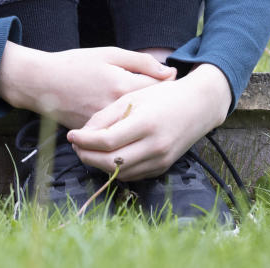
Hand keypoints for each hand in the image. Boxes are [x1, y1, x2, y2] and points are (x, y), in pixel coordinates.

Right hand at [0, 42, 176, 130]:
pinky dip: (126, 129)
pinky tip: (131, 122)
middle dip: (160, 108)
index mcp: (123, 85)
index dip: (168, 88)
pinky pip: (118, 135)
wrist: (40, 82)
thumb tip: (169, 72)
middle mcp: (117, 109)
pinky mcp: (96, 134)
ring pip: (135, 127)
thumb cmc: (74, 64)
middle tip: (165, 102)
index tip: (172, 84)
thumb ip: (141, 62)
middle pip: (150, 113)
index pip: (159, 91)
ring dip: (144, 121)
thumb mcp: (109, 54)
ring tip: (151, 114)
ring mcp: (107, 125)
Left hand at [65, 63, 231, 179]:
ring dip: (100, 165)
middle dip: (87, 156)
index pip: (107, 141)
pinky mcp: (163, 167)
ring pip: (120, 172)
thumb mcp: (132, 97)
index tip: (71, 135)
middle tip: (75, 145)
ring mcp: (161, 159)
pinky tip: (107, 156)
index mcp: (146, 123)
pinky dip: (116, 168)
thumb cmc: (162, 96)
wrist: (198, 106)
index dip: (84, 141)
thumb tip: (82, 134)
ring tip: (88, 150)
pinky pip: (133, 174)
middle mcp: (155, 145)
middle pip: (111, 162)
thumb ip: (106, 116)